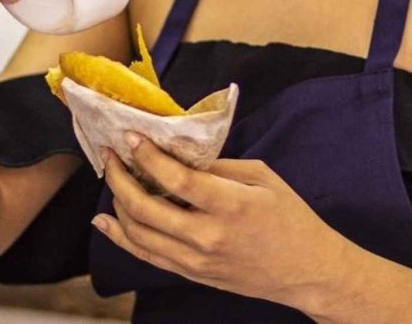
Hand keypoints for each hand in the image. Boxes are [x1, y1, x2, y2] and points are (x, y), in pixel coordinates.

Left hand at [94, 134, 341, 309]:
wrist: (307, 271)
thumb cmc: (290, 217)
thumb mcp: (261, 177)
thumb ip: (217, 165)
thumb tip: (176, 151)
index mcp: (229, 206)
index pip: (174, 178)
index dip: (146, 155)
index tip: (129, 136)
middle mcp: (207, 237)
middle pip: (145, 208)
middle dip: (119, 177)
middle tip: (110, 154)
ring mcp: (196, 261)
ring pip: (139, 234)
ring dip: (117, 203)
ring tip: (112, 178)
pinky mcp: (192, 275)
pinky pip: (146, 256)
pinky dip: (120, 237)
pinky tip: (104, 220)